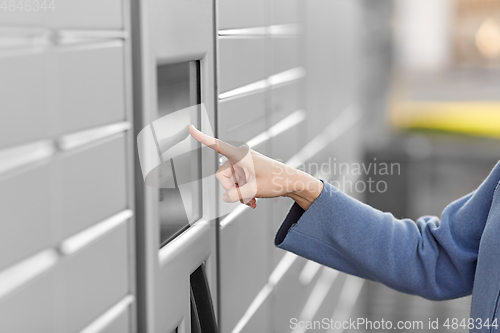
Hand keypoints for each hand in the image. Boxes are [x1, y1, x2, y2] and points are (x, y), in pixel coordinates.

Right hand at [189, 125, 323, 209]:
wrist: (292, 182)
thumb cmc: (277, 180)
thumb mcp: (254, 191)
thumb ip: (236, 195)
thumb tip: (226, 197)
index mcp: (240, 155)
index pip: (217, 145)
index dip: (202, 138)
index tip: (191, 128)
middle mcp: (240, 157)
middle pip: (223, 176)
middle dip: (233, 190)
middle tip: (246, 198)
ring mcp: (244, 165)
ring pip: (231, 182)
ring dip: (240, 193)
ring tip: (253, 200)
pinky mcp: (248, 171)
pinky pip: (238, 183)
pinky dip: (244, 192)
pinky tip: (253, 200)